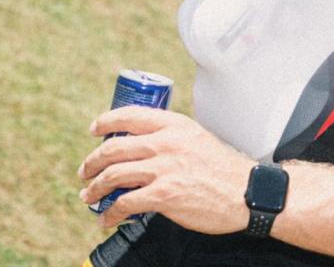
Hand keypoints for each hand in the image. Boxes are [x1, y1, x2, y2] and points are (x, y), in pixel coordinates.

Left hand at [78, 106, 253, 233]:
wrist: (246, 192)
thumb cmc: (224, 170)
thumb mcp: (199, 139)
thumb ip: (173, 139)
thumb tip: (146, 148)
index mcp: (176, 125)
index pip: (131, 115)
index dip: (106, 121)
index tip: (95, 130)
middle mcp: (167, 143)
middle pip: (114, 147)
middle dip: (93, 161)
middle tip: (86, 171)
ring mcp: (164, 169)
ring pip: (113, 174)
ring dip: (94, 188)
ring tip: (89, 195)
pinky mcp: (164, 195)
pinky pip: (124, 203)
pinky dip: (109, 212)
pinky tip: (107, 218)